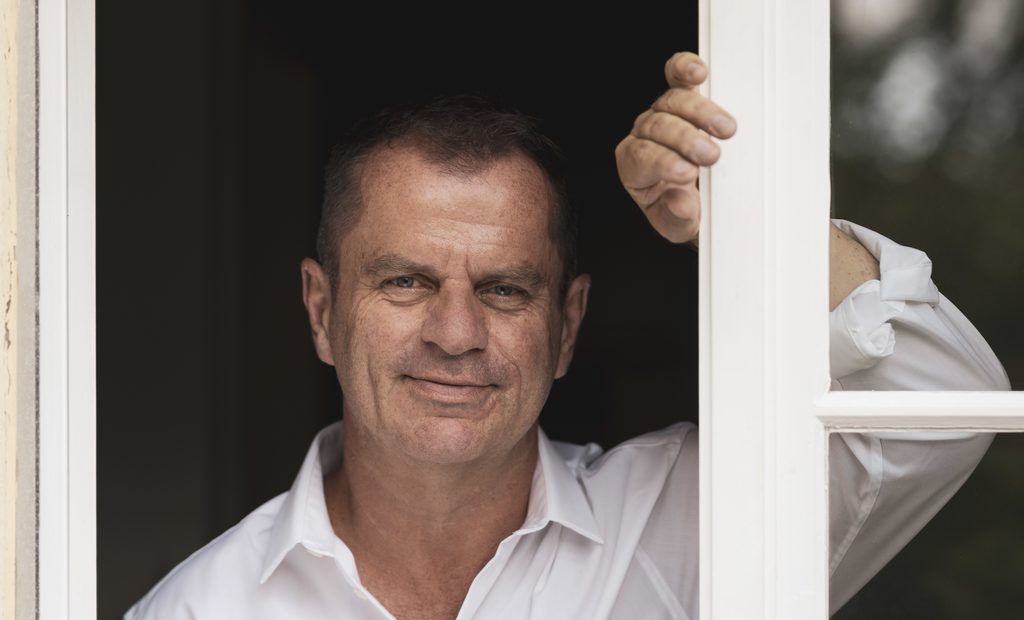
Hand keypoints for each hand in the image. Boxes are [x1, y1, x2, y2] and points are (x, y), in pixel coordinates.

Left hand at [614, 52, 736, 243]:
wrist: (694, 198)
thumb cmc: (680, 209)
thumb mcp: (678, 225)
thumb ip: (676, 215)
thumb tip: (680, 202)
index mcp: (634, 167)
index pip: (642, 158)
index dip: (663, 163)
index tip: (688, 174)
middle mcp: (643, 136)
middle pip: (657, 126)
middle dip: (685, 139)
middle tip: (711, 156)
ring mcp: (662, 114)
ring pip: (673, 101)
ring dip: (700, 112)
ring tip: (726, 129)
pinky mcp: (682, 98)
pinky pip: (677, 76)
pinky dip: (685, 69)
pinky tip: (700, 71)